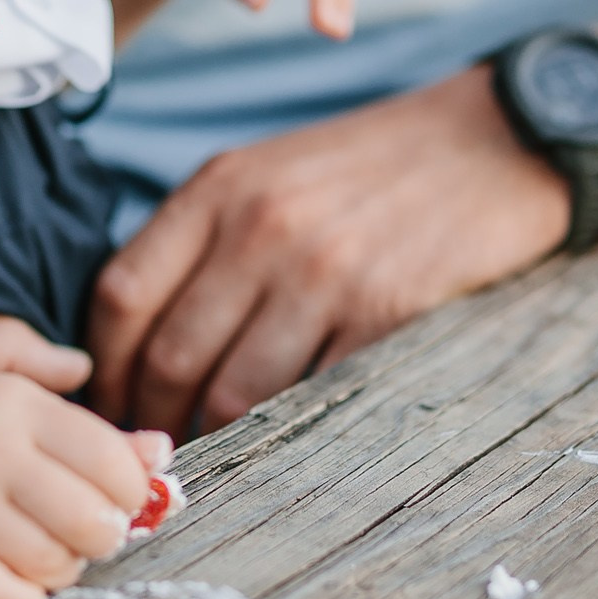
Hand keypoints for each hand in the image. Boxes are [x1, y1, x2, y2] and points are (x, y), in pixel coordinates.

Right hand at [0, 374, 170, 598]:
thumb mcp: (25, 408)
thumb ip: (95, 434)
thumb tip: (163, 457)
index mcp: (21, 406)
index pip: (111, 462)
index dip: (133, 494)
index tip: (121, 501)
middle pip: (88, 519)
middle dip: (104, 538)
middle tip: (91, 535)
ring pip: (49, 562)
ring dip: (64, 571)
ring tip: (52, 555)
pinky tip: (26, 593)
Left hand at [89, 69, 569, 436]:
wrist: (492, 144)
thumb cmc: (372, 168)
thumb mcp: (271, 172)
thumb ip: (203, 237)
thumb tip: (137, 340)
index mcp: (220, 186)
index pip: (121, 294)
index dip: (105, 368)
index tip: (111, 403)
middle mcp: (261, 225)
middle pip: (169, 355)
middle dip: (152, 418)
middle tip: (155, 448)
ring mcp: (324, 271)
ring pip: (234, 392)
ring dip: (216, 437)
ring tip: (216, 454)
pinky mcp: (384, 313)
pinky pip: (312, 398)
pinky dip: (289, 430)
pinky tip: (285, 438)